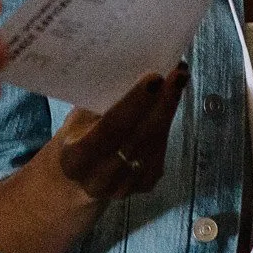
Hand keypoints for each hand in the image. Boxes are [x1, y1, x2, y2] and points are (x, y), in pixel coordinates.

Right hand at [54, 64, 189, 199]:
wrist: (79, 177)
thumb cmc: (78, 135)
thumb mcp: (77, 118)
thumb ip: (99, 102)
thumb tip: (131, 66)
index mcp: (75, 159)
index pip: (109, 129)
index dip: (134, 104)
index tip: (154, 78)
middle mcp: (99, 178)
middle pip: (138, 138)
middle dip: (161, 103)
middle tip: (177, 74)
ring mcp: (124, 187)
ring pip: (153, 144)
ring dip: (168, 110)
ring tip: (178, 81)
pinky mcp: (144, 186)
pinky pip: (160, 151)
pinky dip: (166, 124)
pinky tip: (170, 102)